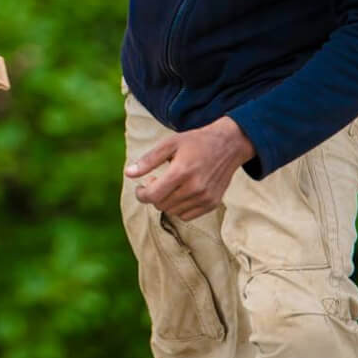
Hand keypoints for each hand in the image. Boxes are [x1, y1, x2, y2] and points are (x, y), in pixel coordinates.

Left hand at [124, 116, 255, 221]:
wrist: (229, 145)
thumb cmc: (196, 142)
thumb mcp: (169, 144)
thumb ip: (148, 160)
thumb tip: (128, 174)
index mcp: (181, 171)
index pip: (153, 196)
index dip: (141, 194)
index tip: (140, 188)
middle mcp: (194, 188)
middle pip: (161, 205)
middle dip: (153, 195)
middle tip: (155, 182)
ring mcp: (205, 198)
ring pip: (173, 212)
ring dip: (166, 202)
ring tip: (169, 186)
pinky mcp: (213, 203)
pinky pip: (187, 216)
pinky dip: (179, 208)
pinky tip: (180, 193)